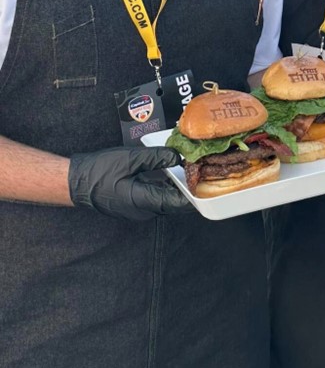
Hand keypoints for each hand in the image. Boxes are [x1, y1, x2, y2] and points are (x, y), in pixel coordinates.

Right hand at [69, 146, 192, 220]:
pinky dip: (166, 186)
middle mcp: (144, 211)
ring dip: (177, 186)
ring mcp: (139, 209)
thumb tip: (177, 157)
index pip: (178, 203)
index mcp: (144, 202)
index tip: (205, 178)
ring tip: (189, 167)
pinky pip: (157, 197)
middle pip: (175, 203)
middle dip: (189, 187)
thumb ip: (156, 158)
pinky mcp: (135, 204)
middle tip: (200, 168)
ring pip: (166, 200)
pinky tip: (171, 171)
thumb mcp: (130, 159)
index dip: (195, 192)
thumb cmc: (100, 172)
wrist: (76, 182)